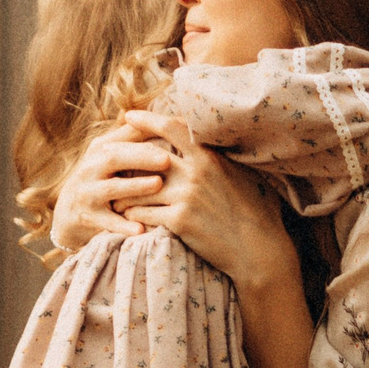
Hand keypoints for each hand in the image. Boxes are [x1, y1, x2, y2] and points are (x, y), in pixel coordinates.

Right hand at [50, 121, 173, 249]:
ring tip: (157, 185)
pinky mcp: (86, 217)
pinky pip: (106, 222)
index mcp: (100, 148)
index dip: (146, 131)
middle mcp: (91, 167)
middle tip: (167, 159)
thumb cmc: (101, 179)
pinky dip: (122, 226)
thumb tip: (172, 117)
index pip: (123, 135)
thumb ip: (134, 137)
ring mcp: (87, 193)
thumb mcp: (111, 155)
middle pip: (114, 157)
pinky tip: (140, 229)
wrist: (68, 212)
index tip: (172, 132)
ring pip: (110, 188)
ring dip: (134, 186)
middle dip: (141, 157)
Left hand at [115, 109, 298, 295]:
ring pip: (140, 187)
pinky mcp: (179, 220)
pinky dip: (132, 214)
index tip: (130, 116)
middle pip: (148, 155)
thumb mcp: (248, 176)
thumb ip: (228, 158)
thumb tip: (222, 143)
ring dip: (124, 192)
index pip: (172, 127)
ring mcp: (186, 195)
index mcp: (210, 156)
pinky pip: (143, 212)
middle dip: (125, 156)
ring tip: (115, 195)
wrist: (259, 251)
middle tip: (109, 157)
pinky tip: (127, 217)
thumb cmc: (259, 214)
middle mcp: (196, 171)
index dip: (148, 119)